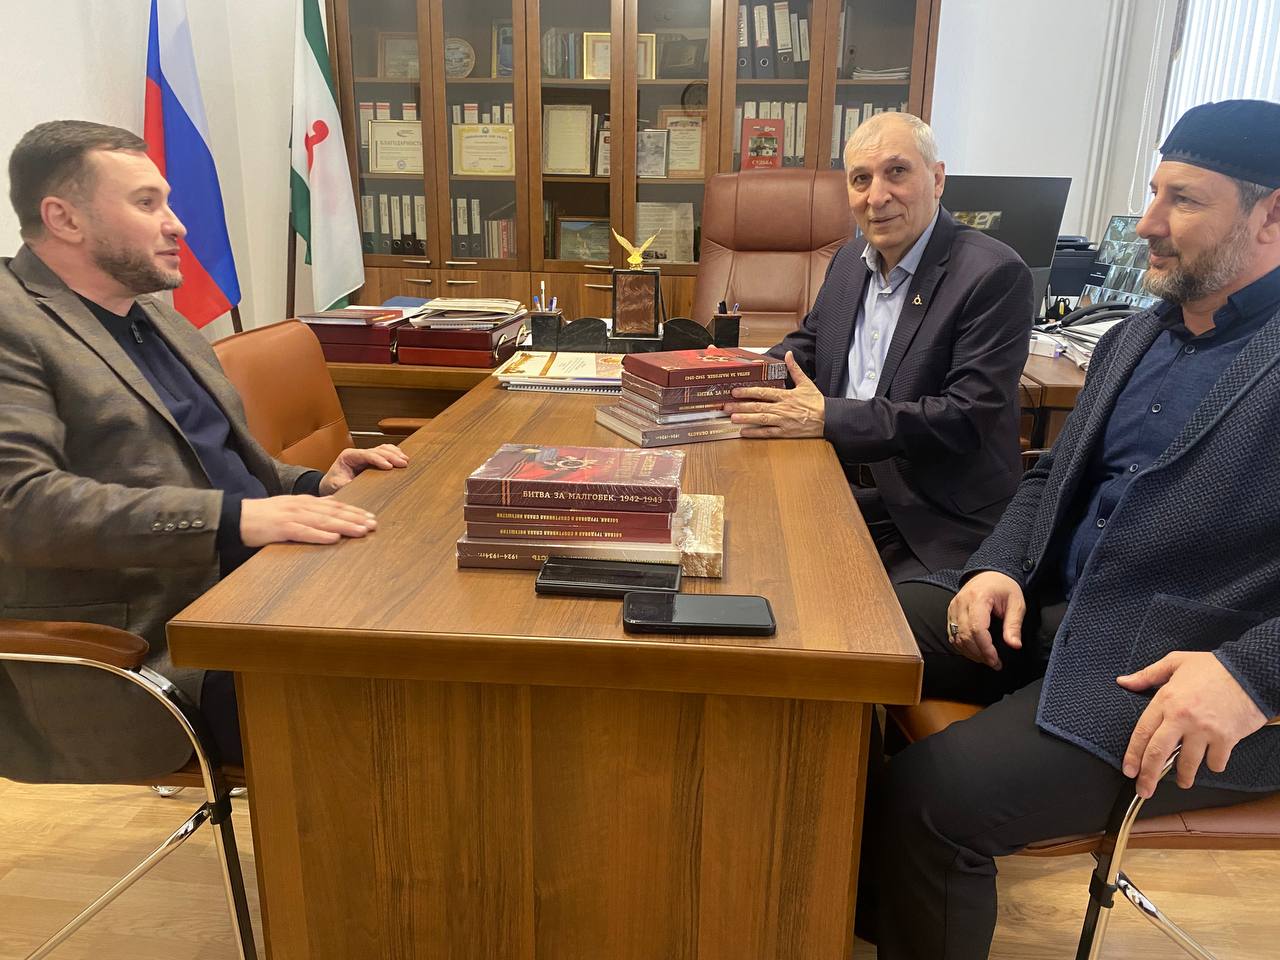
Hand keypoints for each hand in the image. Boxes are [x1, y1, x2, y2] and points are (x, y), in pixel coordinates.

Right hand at [240, 495, 378, 546]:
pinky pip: (304, 532)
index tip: (370, 516)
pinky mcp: (281, 528)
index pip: (334, 505)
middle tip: (374, 524)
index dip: (354, 511)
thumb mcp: (290, 506)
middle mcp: (301, 506)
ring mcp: (292, 516)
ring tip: (361, 531)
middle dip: (355, 518)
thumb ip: (310, 507)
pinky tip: (334, 539)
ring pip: (324, 521)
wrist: (235, 517)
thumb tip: (331, 504)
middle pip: (334, 512)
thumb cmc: (263, 515)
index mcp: (304, 502)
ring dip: (344, 526)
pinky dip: (320, 535)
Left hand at [318, 443, 408, 495]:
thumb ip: (344, 484)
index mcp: (349, 456)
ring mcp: (365, 455)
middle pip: (377, 450)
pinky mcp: (371, 459)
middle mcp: (358, 453)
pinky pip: (384, 452)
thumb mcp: (336, 485)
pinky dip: (393, 453)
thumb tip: (353, 484)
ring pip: (382, 448)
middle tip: (403, 463)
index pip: (366, 454)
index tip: (389, 466)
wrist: (330, 483)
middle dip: (391, 456)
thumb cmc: (333, 483)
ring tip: (405, 460)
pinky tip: (401, 456)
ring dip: (394, 453)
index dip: (379, 459)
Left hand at [723, 352, 824, 438]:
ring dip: (746, 419)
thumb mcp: (806, 383)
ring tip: (732, 418)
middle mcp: (782, 408)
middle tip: (726, 406)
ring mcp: (783, 421)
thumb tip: (788, 354)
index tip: (735, 391)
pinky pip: (768, 433)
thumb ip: (794, 369)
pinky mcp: (785, 432)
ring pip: (761, 419)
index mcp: (786, 396)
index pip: (763, 393)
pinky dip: (756, 433)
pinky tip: (744, 432)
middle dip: (741, 406)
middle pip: (758, 406)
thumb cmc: (816, 402)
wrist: (829, 418)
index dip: (748, 392)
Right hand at [945, 571, 1025, 669]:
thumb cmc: (1004, 587)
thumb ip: (1014, 625)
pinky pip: (952, 635)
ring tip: (986, 659)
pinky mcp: (950, 613)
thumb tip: (1014, 645)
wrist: (990, 573)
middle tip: (995, 663)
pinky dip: (962, 646)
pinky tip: (975, 651)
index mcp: (978, 598)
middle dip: (979, 654)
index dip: (985, 648)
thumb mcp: (1016, 603)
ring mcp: (953, 608)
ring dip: (971, 652)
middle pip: (965, 636)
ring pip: (956, 637)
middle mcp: (961, 603)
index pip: (977, 628)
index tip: (996, 661)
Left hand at [1118, 652, 1266, 797]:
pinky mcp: (1226, 738)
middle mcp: (1182, 718)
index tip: (1129, 770)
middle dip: (1148, 776)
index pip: (1142, 733)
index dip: (1133, 755)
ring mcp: (1205, 730)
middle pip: (1158, 754)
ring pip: (1188, 763)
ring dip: (1183, 777)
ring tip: (1182, 781)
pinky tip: (1211, 763)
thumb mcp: (1175, 662)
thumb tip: (1124, 682)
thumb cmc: (1214, 666)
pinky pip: (1215, 762)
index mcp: (1166, 700)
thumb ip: (1147, 675)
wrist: (1251, 671)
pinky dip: (1213, 765)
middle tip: (1144, 790)